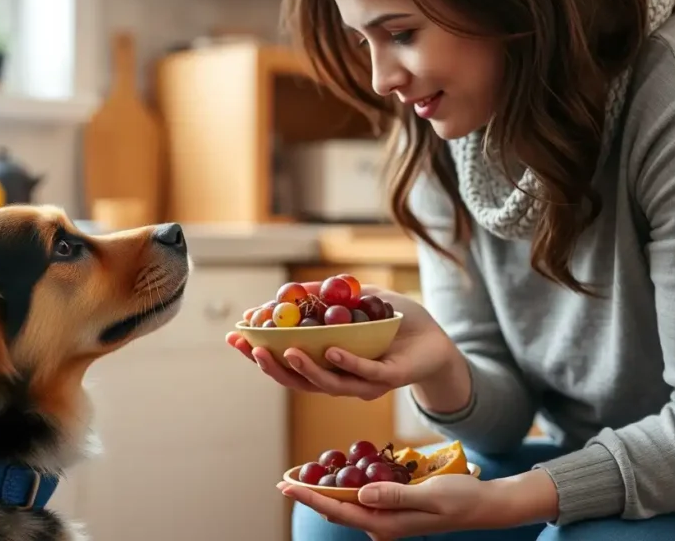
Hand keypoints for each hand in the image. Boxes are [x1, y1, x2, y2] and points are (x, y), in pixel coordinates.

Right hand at [225, 283, 460, 400]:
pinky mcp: (388, 379)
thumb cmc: (397, 322)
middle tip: (248, 348)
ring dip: (303, 369)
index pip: (286, 363)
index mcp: (327, 364)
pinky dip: (346, 364)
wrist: (438, 340)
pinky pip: (363, 374)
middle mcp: (340, 379)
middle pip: (297, 380)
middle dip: (269, 365)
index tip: (236, 336)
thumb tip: (290, 291)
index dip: (259, 352)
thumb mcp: (358, 299)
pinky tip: (330, 351)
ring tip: (283, 351)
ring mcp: (363, 383)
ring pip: (326, 383)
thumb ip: (327, 297)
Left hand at [277, 469, 558, 540]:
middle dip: (309, 494)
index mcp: (386, 524)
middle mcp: (381, 524)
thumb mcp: (428, 496)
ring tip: (301, 477)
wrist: (484, 506)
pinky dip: (345, 485)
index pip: (339, 509)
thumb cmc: (460, 499)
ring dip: (324, 490)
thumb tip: (361, 493)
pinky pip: (362, 498)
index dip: (310, 497)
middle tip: (284, 480)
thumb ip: (393, 495)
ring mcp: (386, 518)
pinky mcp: (392, 508)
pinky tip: (337, 474)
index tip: (288, 486)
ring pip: (347, 503)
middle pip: (337, 508)